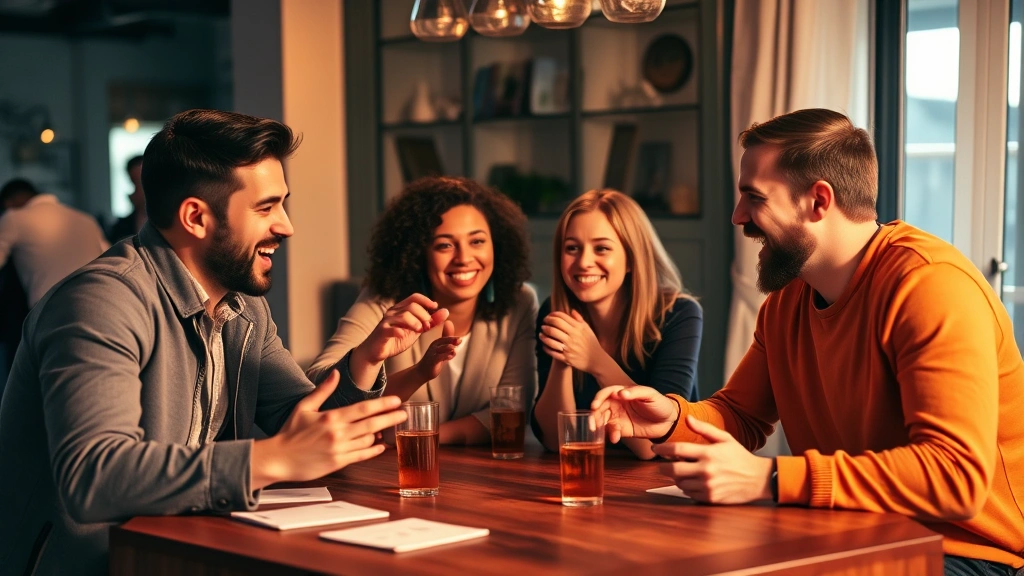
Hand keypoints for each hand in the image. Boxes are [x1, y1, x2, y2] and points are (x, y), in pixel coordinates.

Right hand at [250, 370, 407, 487]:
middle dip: (391, 418)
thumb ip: (323, 390)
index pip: (363, 409)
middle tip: (405, 413)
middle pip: (372, 424)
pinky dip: (373, 450)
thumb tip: (336, 373)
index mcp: (331, 417)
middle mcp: (338, 433)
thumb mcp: (304, 406)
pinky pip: (361, 455)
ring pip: (368, 440)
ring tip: (390, 428)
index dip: (383, 404)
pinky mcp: (338, 463)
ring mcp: (339, 449)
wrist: (277, 458)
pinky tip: (381, 446)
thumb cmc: (289, 432)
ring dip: (381, 434)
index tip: (396, 400)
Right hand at [361, 294, 447, 362]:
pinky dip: (400, 331)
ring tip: (420, 331)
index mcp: (401, 309)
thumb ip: (430, 322)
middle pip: (412, 306)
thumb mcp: (417, 330)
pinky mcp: (382, 332)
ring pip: (404, 315)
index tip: (435, 307)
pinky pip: (392, 329)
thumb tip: (446, 311)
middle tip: (428, 326)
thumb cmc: (397, 339)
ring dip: (415, 323)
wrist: (378, 351)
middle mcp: (393, 312)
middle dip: (424, 316)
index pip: (414, 297)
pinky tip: (403, 335)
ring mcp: (386, 321)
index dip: (426, 300)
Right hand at [415, 320, 459, 381]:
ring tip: (454, 348)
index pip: (445, 338)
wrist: (422, 371)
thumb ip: (449, 343)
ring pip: (441, 348)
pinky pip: (439, 357)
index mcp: (437, 343)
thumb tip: (458, 337)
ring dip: (448, 348)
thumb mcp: (442, 350)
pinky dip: (445, 355)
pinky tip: (451, 356)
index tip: (460, 339)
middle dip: (452, 340)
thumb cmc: (434, 360)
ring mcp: (432, 353)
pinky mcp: (432, 361)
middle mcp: (434, 346)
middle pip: (443, 341)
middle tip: (460, 340)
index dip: (453, 338)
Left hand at [539, 310, 604, 372]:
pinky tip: (544, 345)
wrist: (596, 360)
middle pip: (554, 327)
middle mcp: (573, 337)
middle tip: (543, 324)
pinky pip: (552, 352)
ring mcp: (569, 348)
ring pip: (551, 340)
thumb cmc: (592, 343)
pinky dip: (546, 348)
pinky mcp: (566, 358)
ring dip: (543, 336)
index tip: (548, 317)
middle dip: (546, 324)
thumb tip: (571, 310)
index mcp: (578, 328)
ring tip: (541, 334)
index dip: (552, 316)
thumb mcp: (588, 329)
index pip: (561, 318)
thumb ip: (579, 319)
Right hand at [590, 385, 679, 442]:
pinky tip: (614, 438)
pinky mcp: (622, 430)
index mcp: (622, 393)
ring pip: (604, 420)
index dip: (598, 398)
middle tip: (592, 423)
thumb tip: (620, 393)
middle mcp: (617, 404)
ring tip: (600, 432)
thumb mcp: (650, 394)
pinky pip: (612, 432)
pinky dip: (611, 435)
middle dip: (594, 415)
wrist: (669, 422)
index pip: (606, 393)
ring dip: (600, 426)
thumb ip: (635, 392)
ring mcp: (619, 417)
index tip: (594, 406)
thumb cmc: (660, 403)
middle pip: (600, 408)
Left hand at [652, 415, 773, 504]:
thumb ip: (704, 428)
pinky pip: (688, 493)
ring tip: (680, 471)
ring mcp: (707, 486)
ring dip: (675, 477)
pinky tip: (691, 481)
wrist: (758, 479)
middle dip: (663, 467)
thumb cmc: (740, 456)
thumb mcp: (724, 438)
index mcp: (708, 453)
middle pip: (672, 470)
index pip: (677, 450)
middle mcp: (706, 470)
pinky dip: (685, 487)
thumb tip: (687, 418)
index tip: (656, 449)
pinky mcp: (709, 497)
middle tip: (661, 464)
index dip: (662, 449)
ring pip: (679, 483)